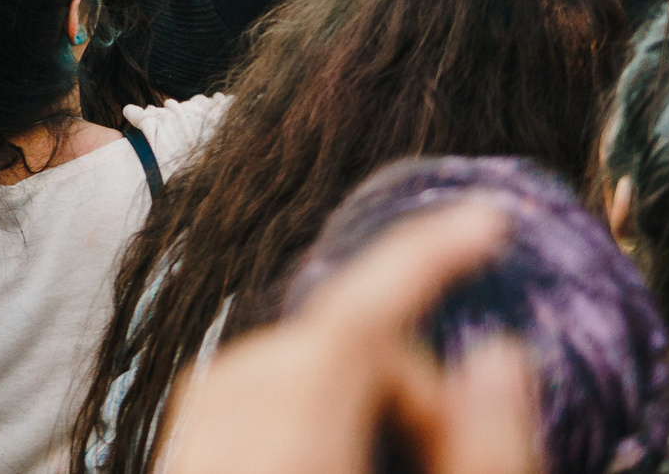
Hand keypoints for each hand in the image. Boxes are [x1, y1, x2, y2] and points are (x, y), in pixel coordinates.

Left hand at [160, 201, 535, 473]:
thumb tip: (500, 352)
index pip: (355, 316)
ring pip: (274, 363)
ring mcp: (179, 452)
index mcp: (289, 454)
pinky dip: (287, 407)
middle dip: (398, 373)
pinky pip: (227, 399)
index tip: (487, 220)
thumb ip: (487, 449)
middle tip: (441, 446)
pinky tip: (332, 455)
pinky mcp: (167, 464)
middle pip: (318, 340)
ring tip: (390, 456)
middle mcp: (215, 443)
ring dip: (344, 387)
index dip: (425, 256)